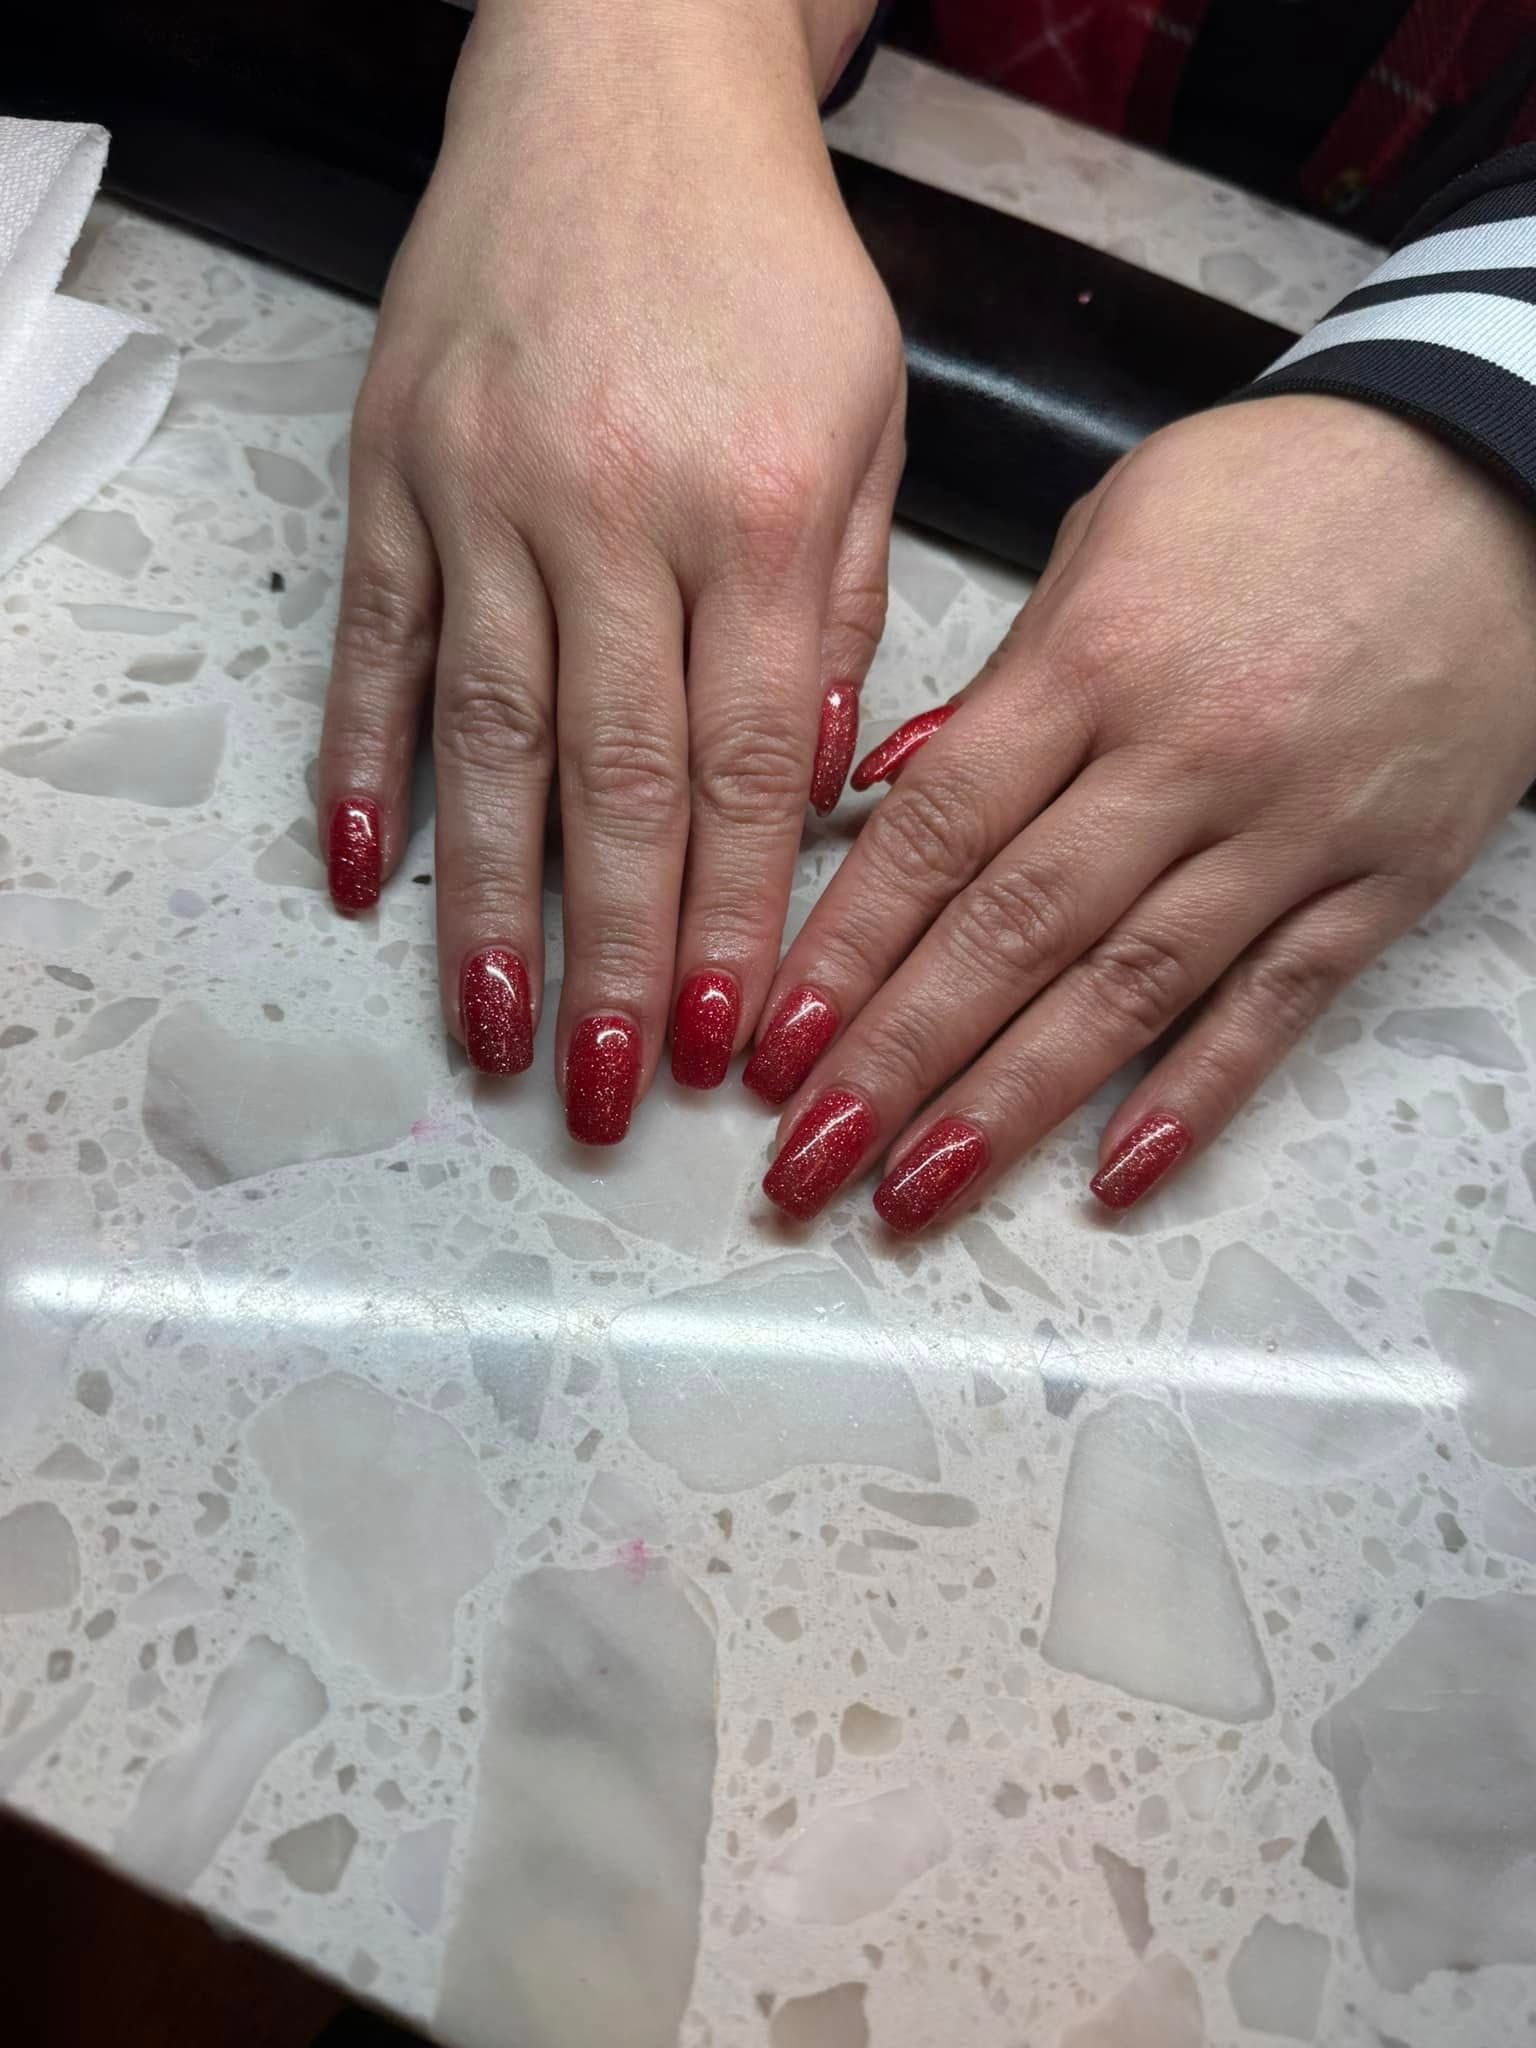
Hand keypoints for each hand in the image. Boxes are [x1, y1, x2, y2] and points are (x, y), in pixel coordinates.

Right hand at [318, 0, 902, 1137]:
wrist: (620, 83)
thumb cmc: (765, 265)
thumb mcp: (864, 421)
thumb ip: (841, 606)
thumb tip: (810, 784)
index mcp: (751, 515)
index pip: (745, 767)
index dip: (738, 920)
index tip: (735, 1040)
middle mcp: (610, 513)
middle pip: (614, 781)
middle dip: (619, 956)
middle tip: (615, 1095)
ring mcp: (484, 491)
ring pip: (486, 736)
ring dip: (489, 903)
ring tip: (496, 1033)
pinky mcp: (394, 467)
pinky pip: (375, 641)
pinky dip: (365, 764)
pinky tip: (366, 876)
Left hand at [747, 396, 1535, 1224]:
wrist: (1492, 476)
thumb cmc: (1279, 497)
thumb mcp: (1107, 536)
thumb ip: (999, 684)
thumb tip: (886, 790)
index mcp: (1094, 660)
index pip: (940, 831)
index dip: (847, 949)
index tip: (772, 1042)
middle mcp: (1185, 755)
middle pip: (1013, 930)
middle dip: (896, 1059)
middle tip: (805, 1160)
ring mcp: (1290, 827)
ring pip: (1128, 990)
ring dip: (1010, 1107)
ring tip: (912, 1195)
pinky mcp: (1381, 879)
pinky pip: (1276, 1006)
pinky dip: (1197, 1098)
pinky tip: (1114, 1179)